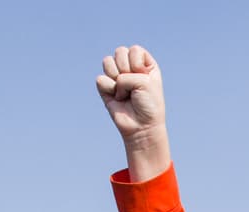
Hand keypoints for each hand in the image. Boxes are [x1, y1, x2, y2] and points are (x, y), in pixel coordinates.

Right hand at [97, 45, 170, 179]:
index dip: (137, 63)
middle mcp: (130, 68)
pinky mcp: (106, 88)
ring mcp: (117, 77)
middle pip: (120, 51)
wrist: (142, 126)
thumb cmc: (148, 104)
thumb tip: (108, 79)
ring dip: (116, 76)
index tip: (144, 77)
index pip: (134, 49)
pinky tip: (117, 98)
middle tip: (133, 85)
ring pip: (107, 61)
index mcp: (144, 63)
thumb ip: (126, 73)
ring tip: (124, 91)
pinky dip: (109, 89)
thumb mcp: (145, 82)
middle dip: (126, 68)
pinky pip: (100, 79)